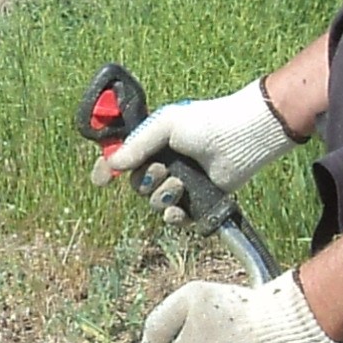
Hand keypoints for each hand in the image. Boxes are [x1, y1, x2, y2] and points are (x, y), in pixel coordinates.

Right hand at [95, 80, 291, 218]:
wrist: (241, 139)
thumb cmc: (206, 123)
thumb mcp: (166, 124)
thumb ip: (137, 144)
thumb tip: (112, 164)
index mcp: (153, 143)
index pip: (121, 159)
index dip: (106, 169)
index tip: (100, 180)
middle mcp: (164, 164)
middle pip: (136, 185)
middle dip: (145, 181)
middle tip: (163, 169)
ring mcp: (181, 184)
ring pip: (154, 203)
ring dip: (162, 197)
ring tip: (181, 184)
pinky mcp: (198, 202)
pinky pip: (175, 219)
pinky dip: (174, 217)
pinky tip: (181, 209)